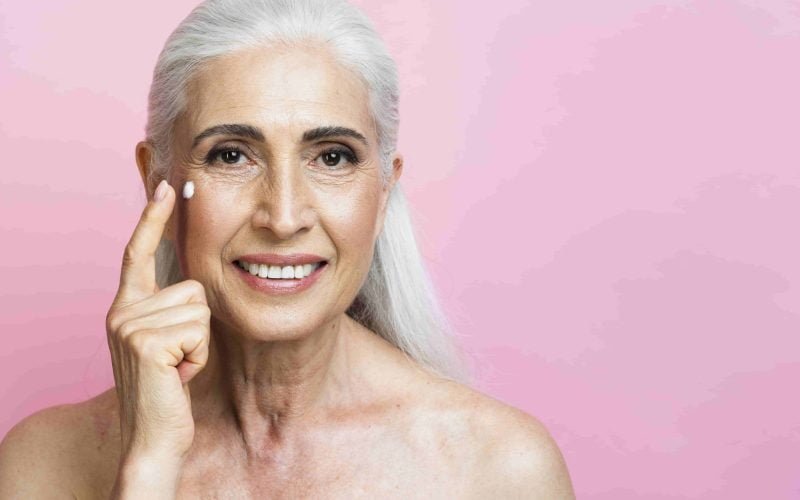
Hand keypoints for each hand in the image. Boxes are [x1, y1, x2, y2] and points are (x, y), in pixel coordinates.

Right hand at [105, 179, 209, 462]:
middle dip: (199, 326)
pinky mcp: (145, 341)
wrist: (154, 434)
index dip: (153, 219)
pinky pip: (199, 330)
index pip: (139, 253)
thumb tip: (196, 278)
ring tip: (177, 367)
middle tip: (178, 358)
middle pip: (193, 287)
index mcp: (127, 306)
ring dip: (199, 343)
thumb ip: (172, 307)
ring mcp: (129, 324)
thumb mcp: (169, 340)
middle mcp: (121, 310)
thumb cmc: (168, 387)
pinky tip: (177, 375)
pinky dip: (198, 357)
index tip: (167, 187)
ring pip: (200, 308)